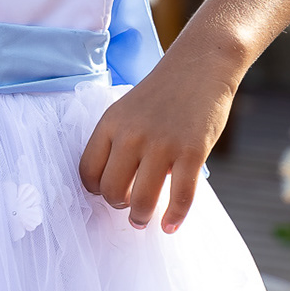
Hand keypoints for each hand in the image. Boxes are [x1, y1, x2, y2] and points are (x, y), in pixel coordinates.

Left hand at [78, 57, 234, 233]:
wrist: (201, 65)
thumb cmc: (164, 91)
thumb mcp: (128, 108)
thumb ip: (119, 140)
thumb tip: (115, 182)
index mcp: (110, 123)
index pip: (88, 171)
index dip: (95, 190)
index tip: (107, 193)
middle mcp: (131, 136)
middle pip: (111, 190)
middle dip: (118, 205)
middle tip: (128, 206)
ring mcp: (162, 145)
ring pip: (141, 200)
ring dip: (140, 217)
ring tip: (144, 219)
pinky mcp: (191, 152)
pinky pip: (180, 197)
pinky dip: (174, 218)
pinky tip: (170, 225)